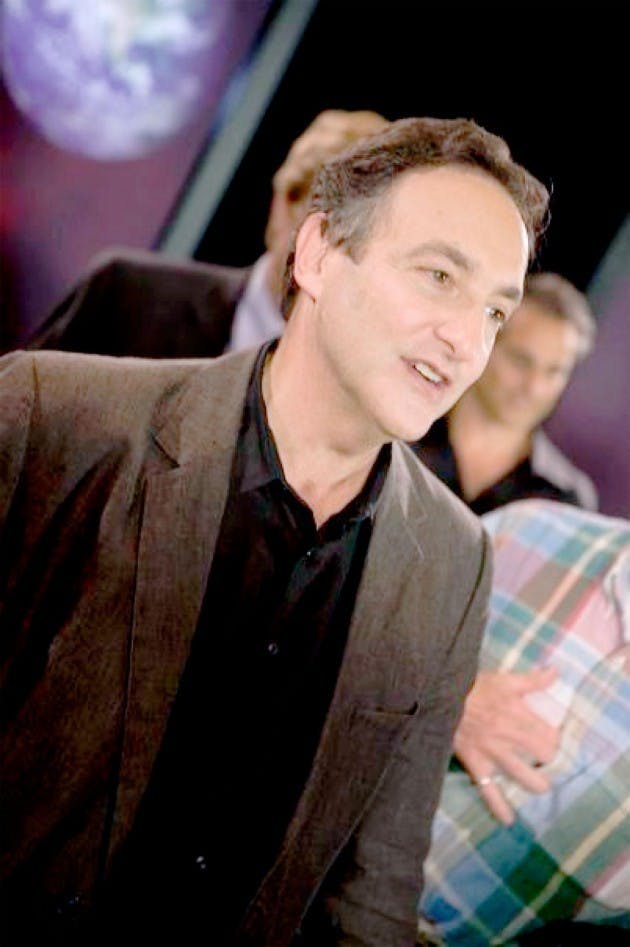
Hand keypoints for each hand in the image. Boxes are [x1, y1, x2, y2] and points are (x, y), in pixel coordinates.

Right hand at [453, 667, 559, 824]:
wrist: (439, 697)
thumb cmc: (473, 687)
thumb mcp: (504, 679)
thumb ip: (532, 679)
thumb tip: (556, 672)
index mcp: (518, 713)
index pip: (550, 733)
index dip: (555, 738)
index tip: (552, 737)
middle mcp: (509, 736)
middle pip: (544, 756)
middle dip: (549, 758)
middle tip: (544, 757)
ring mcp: (493, 753)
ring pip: (523, 776)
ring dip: (536, 784)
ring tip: (540, 786)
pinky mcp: (476, 765)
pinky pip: (489, 790)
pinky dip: (498, 807)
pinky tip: (508, 820)